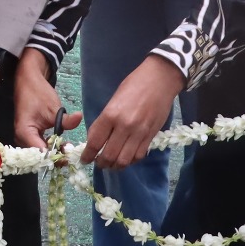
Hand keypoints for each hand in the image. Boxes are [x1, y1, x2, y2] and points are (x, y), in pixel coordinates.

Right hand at [13, 50, 78, 148]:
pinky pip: (40, 146)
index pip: (40, 153)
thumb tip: (79, 118)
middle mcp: (21, 139)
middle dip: (56, 157)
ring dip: (54, 153)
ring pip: (40, 153)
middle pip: (39, 156)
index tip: (69, 157)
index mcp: (25, 133)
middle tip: (72, 155)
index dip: (54, 157)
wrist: (28, 82)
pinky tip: (63, 146)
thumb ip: (66, 119)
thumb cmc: (38, 93)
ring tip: (69, 150)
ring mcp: (24, 138)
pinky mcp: (29, 136)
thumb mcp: (54, 107)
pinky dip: (51, 147)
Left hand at [83, 56, 182, 170]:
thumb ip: (105, 121)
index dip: (87, 155)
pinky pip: (138, 156)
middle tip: (98, 163)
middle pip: (109, 155)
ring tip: (111, 164)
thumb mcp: (113, 100)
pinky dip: (130, 161)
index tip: (84, 160)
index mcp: (110, 114)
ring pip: (124, 160)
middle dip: (101, 163)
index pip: (95, 142)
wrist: (160, 79)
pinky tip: (126, 158)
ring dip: (115, 166)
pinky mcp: (151, 136)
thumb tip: (97, 140)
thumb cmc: (134, 85)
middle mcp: (124, 126)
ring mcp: (139, 133)